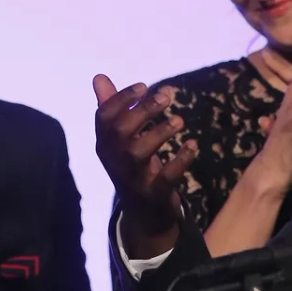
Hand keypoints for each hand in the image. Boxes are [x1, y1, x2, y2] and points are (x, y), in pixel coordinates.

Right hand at [93, 74, 192, 256]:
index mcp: (105, 145)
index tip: (144, 86)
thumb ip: (113, 108)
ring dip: (160, 132)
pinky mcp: (153, 194)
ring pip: (139, 154)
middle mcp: (114, 161)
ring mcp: (133, 179)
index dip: (122, 99)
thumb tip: (98, 77)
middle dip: (142, 111)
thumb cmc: (133, 166)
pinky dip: (181, 160)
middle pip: (120, 132)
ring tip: (179, 120)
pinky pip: (166, 177)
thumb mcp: (122, 139)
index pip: (104, 117)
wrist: (143, 213)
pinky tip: (193, 144)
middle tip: (167, 96)